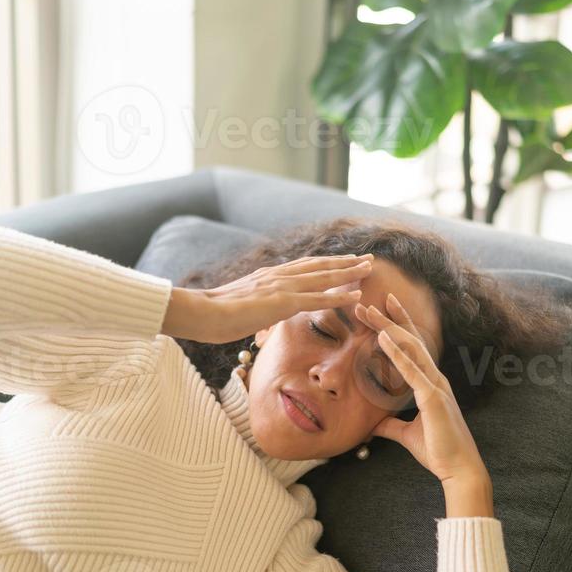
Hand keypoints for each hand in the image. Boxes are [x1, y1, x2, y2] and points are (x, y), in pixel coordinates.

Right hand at [172, 253, 374, 344]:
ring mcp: (282, 287)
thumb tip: (259, 311)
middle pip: (319, 266)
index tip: (344, 260)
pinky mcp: (283, 302)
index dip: (327, 263)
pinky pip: (318, 298)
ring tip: (369, 268)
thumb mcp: (239, 304)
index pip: (304, 266)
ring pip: (324, 276)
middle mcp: (279, 275)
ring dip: (349, 272)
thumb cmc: (214, 313)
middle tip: (368, 259)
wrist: (202, 312)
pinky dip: (339, 295)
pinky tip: (356, 294)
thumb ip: (254, 304)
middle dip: (346, 262)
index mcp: (269, 275)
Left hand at [355, 293, 488, 485]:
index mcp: (430, 384)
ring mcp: (435, 385)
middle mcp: (434, 378)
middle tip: (368, 302)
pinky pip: (412, 370)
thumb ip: (391, 425)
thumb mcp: (406, 435)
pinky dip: (398, 353)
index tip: (380, 310)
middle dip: (389, 319)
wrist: (458, 470)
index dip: (396, 327)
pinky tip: (383, 338)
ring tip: (370, 311)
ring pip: (410, 348)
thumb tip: (373, 424)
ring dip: (389, 327)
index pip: (411, 349)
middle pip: (409, 340)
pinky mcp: (433, 398)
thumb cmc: (438, 451)